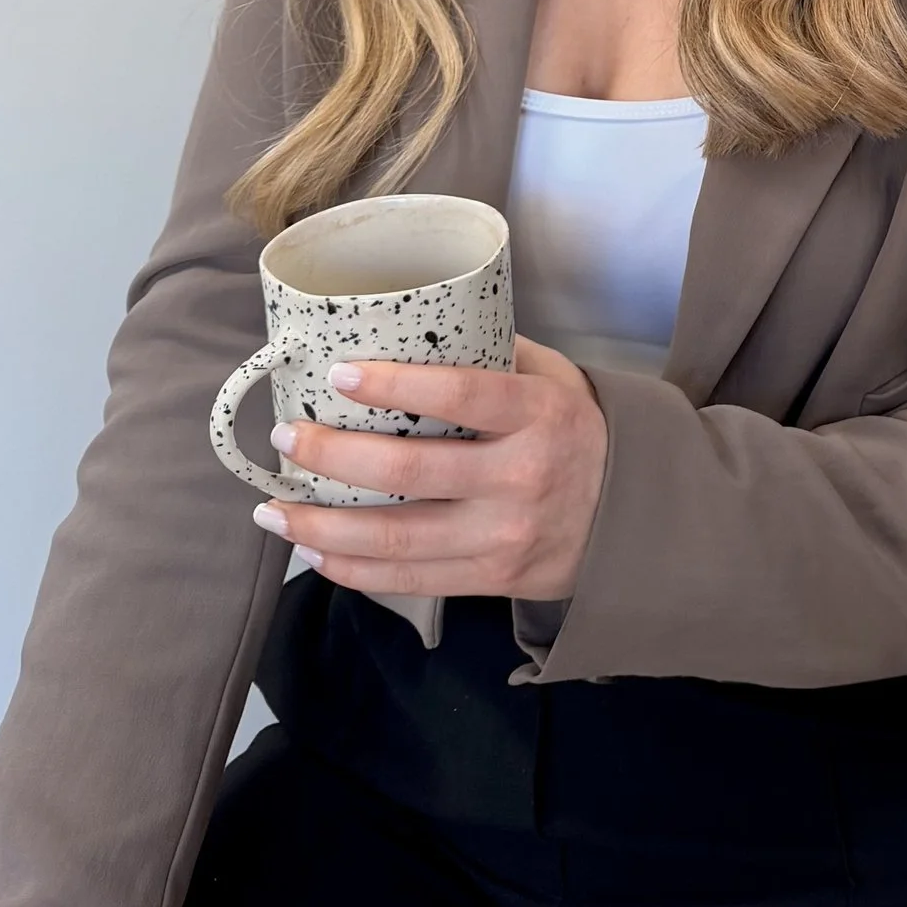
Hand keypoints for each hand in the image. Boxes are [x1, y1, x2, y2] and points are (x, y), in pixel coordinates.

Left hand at [259, 336, 606, 602]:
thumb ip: (493, 356)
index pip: (462, 395)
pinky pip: (409, 580)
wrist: (632, 520)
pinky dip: (353, 570)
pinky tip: (315, 553)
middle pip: (409, 471)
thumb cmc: (576, 434)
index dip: (396, 385)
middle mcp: (522, 477)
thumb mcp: (555, 380)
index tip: (340, 374)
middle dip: (333, 456)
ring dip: (323, 526)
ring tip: (274, 510)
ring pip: (396, 538)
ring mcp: (504, 535)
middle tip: (286, 438)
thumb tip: (410, 326)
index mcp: (540, 414)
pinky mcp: (491, 578)